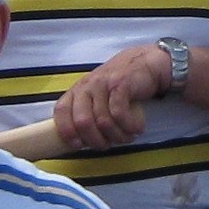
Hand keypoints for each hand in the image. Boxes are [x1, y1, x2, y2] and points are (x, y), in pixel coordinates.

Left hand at [54, 45, 172, 150]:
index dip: (67, 131)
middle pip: (82, 122)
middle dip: (96, 140)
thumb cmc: (121, 87)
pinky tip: (136, 128)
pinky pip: (119, 114)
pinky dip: (129, 126)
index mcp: (77, 90)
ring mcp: (103, 84)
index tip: (78, 145)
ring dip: (117, 136)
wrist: (146, 63)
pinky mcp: (120, 85)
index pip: (61, 110)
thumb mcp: (99, 97)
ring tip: (127, 137)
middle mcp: (87, 86)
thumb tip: (82, 142)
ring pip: (103, 122)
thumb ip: (88, 113)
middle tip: (109, 144)